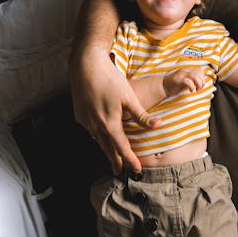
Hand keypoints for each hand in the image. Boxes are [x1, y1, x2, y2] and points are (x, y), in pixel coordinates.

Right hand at [70, 48, 158, 174]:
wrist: (86, 65)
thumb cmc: (111, 79)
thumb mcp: (130, 98)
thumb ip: (142, 116)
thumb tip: (158, 125)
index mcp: (109, 124)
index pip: (122, 148)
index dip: (130, 160)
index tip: (137, 170)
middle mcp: (95, 125)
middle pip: (107, 148)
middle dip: (114, 160)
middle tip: (119, 171)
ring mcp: (85, 120)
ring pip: (97, 139)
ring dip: (105, 148)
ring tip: (111, 155)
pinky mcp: (79, 114)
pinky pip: (90, 129)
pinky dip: (97, 135)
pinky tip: (101, 134)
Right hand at [163, 66, 206, 96]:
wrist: (162, 87)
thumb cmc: (175, 85)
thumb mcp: (186, 80)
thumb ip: (193, 79)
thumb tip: (202, 83)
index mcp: (187, 70)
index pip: (200, 70)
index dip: (203, 78)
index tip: (201, 85)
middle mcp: (185, 70)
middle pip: (198, 72)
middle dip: (202, 82)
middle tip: (199, 89)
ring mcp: (181, 74)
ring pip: (194, 75)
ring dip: (198, 84)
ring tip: (196, 90)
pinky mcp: (177, 80)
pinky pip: (188, 81)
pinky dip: (192, 86)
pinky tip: (190, 90)